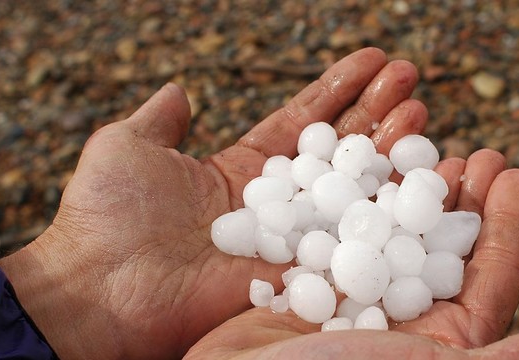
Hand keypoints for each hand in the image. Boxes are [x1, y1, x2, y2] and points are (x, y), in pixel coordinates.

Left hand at [0, 48, 430, 358]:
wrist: (99, 291)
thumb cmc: (107, 218)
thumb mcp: (127, 149)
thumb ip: (160, 120)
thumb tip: (179, 90)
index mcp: (241, 172)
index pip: (303, 122)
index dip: (339, 89)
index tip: (374, 59)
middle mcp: (275, 205)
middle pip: (337, 151)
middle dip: (376, 111)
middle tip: (409, 77)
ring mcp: (291, 242)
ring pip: (353, 189)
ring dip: (389, 149)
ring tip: (418, 108)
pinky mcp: (299, 277)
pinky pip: (353, 241)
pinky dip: (387, 211)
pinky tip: (418, 175)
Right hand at [185, 150, 518, 358]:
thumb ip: (518, 358)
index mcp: (442, 345)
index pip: (491, 277)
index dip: (509, 223)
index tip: (514, 171)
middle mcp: (400, 322)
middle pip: (445, 248)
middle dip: (463, 198)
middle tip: (477, 151)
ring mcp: (353, 301)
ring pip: (395, 233)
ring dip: (413, 189)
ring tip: (426, 145)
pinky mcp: (308, 283)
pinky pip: (343, 228)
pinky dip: (357, 194)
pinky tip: (362, 164)